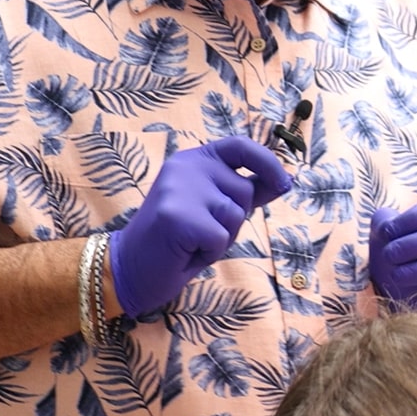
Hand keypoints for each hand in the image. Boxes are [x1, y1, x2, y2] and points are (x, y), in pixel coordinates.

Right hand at [109, 136, 290, 316]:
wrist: (130, 268)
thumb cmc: (177, 240)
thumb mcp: (213, 208)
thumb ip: (244, 191)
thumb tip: (285, 180)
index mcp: (193, 159)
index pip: (240, 147)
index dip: (268, 162)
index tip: (284, 183)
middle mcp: (186, 166)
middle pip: (244, 191)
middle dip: (234, 220)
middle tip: (201, 231)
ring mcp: (180, 189)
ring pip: (235, 216)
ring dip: (221, 238)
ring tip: (192, 241)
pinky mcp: (178, 216)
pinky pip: (220, 238)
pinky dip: (209, 253)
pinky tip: (185, 252)